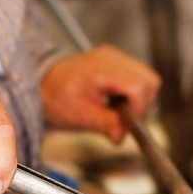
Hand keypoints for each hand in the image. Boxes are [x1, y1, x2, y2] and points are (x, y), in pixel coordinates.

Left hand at [41, 45, 161, 142]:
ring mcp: (115, 57)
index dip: (139, 108)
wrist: (42, 85)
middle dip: (143, 104)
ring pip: (148, 79)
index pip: (138, 86)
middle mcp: (112, 58)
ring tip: (117, 108)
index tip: (127, 124)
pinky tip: (115, 101)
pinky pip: (138, 77)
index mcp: (101, 69)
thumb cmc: (56, 98)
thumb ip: (104, 124)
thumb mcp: (79, 116)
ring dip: (139, 99)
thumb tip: (121, 135)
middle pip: (150, 80)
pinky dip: (133, 93)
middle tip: (124, 117)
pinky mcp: (116, 61)